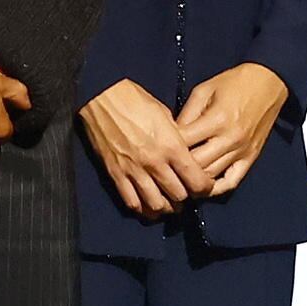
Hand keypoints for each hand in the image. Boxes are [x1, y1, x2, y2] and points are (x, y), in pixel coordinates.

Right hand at [81, 80, 210, 220]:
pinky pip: (131, 202)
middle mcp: (155, 162)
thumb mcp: (165, 114)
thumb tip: (184, 152)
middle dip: (186, 199)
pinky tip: (147, 205)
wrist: (102, 96)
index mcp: (171, 145)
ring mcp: (133, 170)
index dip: (204, 188)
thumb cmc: (134, 99)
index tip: (203, 186)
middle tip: (186, 194)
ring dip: (165, 208)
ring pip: (156, 205)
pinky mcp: (115, 174)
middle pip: (179, 197)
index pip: (196, 181)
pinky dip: (142, 208)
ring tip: (168, 203)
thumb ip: (176, 138)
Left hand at [175, 60, 292, 191]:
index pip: (184, 142)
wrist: (268, 83)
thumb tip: (172, 135)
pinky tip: (203, 187)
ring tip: (178, 179)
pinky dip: (216, 189)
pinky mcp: (250, 158)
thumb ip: (187, 114)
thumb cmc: (234, 83)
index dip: (167, 147)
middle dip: (178, 167)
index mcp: (217, 120)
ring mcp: (241, 151)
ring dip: (193, 180)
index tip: (158, 148)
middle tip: (165, 167)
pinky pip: (231, 181)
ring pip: (211, 176)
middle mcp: (230, 139)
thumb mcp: (204, 90)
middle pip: (196, 164)